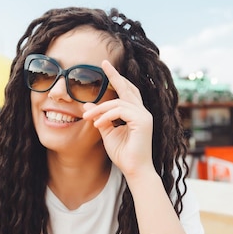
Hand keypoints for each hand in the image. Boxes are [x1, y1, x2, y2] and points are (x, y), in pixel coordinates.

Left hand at [82, 60, 154, 179]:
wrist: (134, 170)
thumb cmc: (123, 154)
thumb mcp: (108, 133)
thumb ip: (100, 118)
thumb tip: (87, 104)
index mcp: (136, 113)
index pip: (126, 91)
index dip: (117, 78)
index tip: (105, 66)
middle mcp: (142, 111)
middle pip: (127, 88)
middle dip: (115, 75)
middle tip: (104, 63)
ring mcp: (144, 115)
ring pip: (118, 102)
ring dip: (100, 108)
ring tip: (87, 117)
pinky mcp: (143, 121)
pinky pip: (120, 111)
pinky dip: (107, 115)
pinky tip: (98, 123)